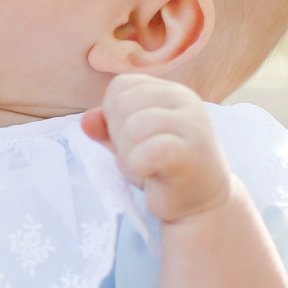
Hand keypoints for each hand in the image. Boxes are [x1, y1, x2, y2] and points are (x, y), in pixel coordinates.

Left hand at [82, 75, 231, 224]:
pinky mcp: (192, 151)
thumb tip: (86, 120)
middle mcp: (184, 99)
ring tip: (147, 166)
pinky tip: (151, 173)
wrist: (201, 201)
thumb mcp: (128, 143)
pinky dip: (136, 167)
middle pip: (122, 103)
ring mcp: (192, 123)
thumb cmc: (162, 168)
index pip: (120, 85)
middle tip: (140, 155)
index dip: (112, 114)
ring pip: (133, 127)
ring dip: (128, 154)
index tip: (132, 138)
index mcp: (169, 91)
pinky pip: (146, 153)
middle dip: (118, 135)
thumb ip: (106, 127)